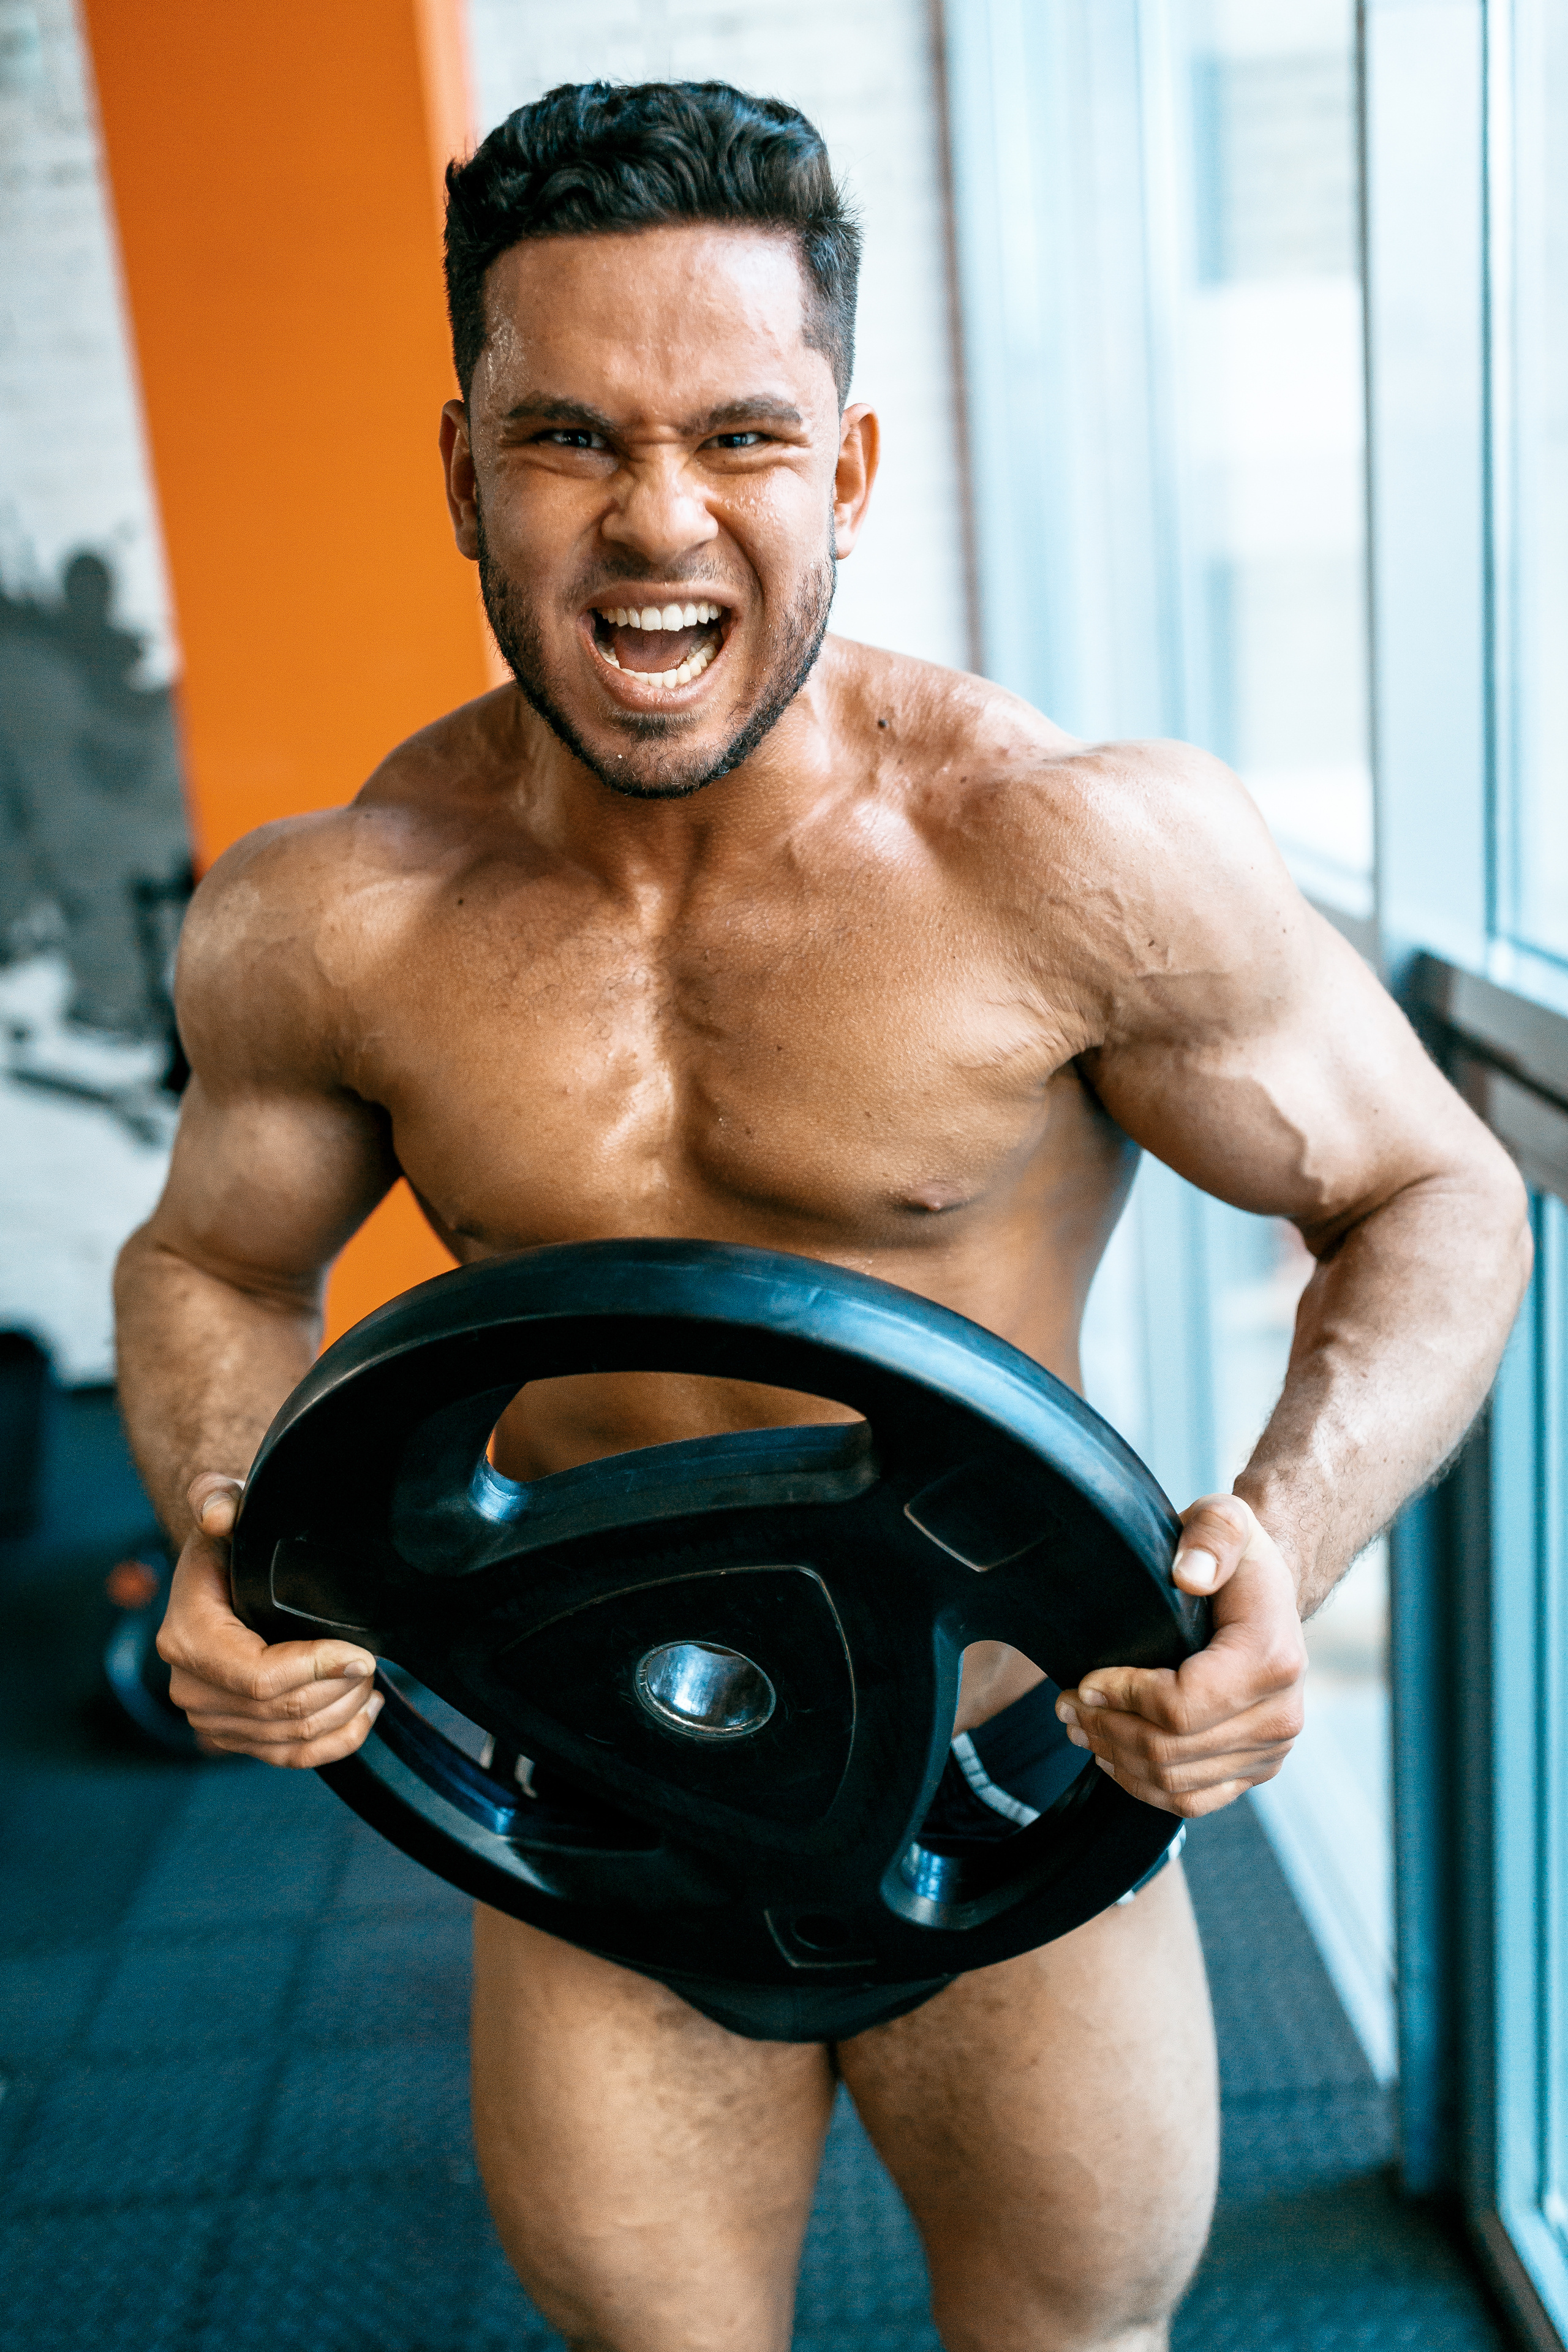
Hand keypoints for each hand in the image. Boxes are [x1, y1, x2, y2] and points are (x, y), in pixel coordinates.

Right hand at [157, 1471, 383, 1765]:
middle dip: (337, 1690)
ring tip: (369, 1681)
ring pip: (288, 1739)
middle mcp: (190, 1685)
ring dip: (340, 1714)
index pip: (258, 1676)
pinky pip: (287, 1758)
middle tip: (373, 1661)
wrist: (221, 1574)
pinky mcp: (234, 1736)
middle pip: (279, 1713)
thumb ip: (217, 1498)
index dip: (316, 1669)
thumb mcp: (222, 1504)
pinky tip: (362, 1715)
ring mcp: (210, 1717)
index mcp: (187, 1635)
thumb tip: (221, 1515)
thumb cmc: (229, 1539)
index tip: (361, 1653)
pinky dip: (332, 1743)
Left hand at [1054, 1493, 1306, 1817]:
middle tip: (1064, 1705)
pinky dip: (1142, 1785)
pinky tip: (1111, 1753)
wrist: (1265, 1592)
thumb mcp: (1224, 1520)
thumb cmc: (1235, 1556)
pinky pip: (1191, 1800)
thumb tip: (1189, 1575)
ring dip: (1115, 1759)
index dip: (1123, 1698)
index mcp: (1273, 1660)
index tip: (1084, 1680)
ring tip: (1078, 1725)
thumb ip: (1211, 1536)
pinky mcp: (1255, 1769)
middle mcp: (1281, 1715)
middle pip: (1172, 1753)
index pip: (1182, 1707)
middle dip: (1106, 1730)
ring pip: (1176, 1783)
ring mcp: (1271, 1750)